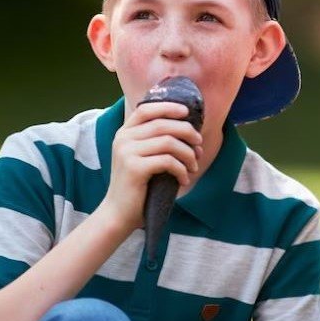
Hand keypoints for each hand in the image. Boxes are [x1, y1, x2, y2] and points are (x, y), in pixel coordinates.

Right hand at [101, 101, 202, 229]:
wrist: (119, 213)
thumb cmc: (140, 184)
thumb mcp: (146, 157)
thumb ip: (160, 140)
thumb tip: (193, 131)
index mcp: (125, 133)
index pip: (146, 109)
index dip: (168, 107)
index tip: (187, 112)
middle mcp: (123, 139)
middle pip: (163, 124)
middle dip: (187, 133)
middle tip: (199, 147)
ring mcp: (126, 153)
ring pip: (169, 142)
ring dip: (188, 154)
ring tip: (193, 166)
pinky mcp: (134, 168)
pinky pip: (168, 161)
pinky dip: (182, 169)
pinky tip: (184, 179)